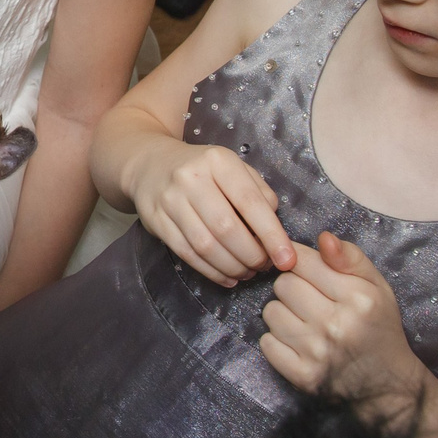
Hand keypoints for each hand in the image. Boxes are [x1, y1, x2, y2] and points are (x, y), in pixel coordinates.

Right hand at [125, 140, 294, 286]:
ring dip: (232, 267)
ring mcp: (170, 200)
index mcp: (218, 161)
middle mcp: (191, 178)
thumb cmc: (204, 169)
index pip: (250, 203)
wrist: (150, 163)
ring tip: (247, 272)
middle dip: (252, 256)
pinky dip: (211, 271)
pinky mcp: (156, 221)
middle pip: (227, 228)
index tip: (287, 259)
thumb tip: (275, 231)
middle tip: (264, 266)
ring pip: (206, 245)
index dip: (272, 235)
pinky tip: (227, 276)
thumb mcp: (234, 168)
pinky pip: (187, 254)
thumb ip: (259, 193)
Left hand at [258, 232, 427, 400]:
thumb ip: (350, 257)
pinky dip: (278, 341)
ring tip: (306, 322)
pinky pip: (266, 343)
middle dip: (294, 288)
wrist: (388, 384)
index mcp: (358, 298)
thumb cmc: (379, 326)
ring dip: (284, 314)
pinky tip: (299, 342)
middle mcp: (336, 324)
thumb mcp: (377, 286)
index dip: (302, 264)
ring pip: (271, 312)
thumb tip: (323, 237)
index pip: (301, 260)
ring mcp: (317, 353)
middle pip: (282, 284)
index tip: (311, 274)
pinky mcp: (303, 376)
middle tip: (312, 301)